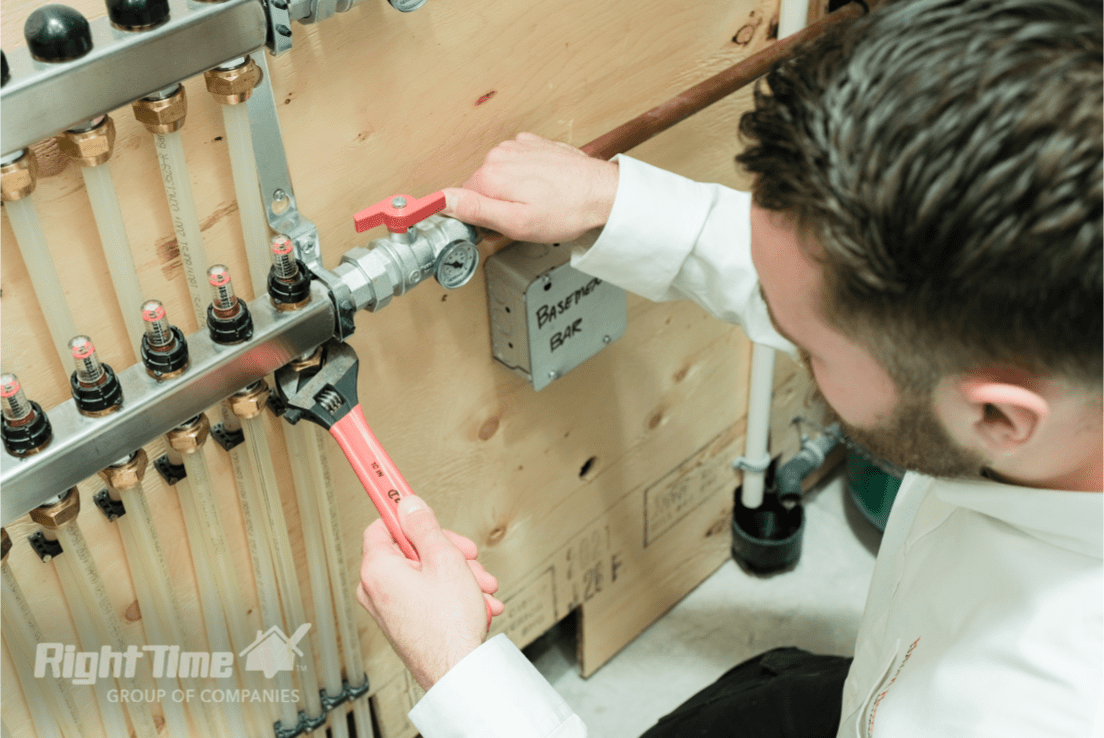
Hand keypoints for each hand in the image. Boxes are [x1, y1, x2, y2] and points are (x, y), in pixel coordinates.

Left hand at [357, 495, 504, 689]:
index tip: (406, 497)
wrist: (457, 671)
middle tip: (468, 557)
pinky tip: (476, 602)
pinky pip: (426, 595)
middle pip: (411, 549)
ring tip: (480, 587)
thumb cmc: (448, 625)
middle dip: (447, 551)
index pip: (382, 524)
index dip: (405, 514)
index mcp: (377, 569)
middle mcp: (375, 589)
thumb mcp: (444, 559)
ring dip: (456, 574)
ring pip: (424, 573)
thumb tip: (409, 505)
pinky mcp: (403, 622)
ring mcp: (388, 609)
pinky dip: (451, 594)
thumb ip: (425, 526)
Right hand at [441, 132, 618, 242]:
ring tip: (537, 204)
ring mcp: (518, 146)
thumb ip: (475, 210)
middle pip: (481, 187)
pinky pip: (517, 164)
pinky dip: (526, 178)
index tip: (497, 227)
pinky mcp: (533, 144)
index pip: (463, 199)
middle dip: (496, 205)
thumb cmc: (566, 210)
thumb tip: (442, 200)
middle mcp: (500, 154)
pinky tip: (543, 189)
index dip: (480, 219)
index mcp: (491, 175)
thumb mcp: (516, 223)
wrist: (602, 193)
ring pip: (500, 176)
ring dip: (512, 191)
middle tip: (522, 219)